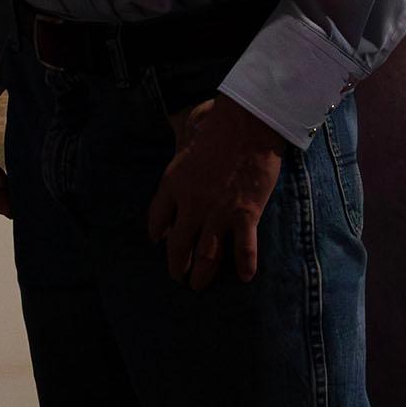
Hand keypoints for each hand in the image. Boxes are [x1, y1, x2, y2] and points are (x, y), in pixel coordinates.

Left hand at [146, 95, 286, 290]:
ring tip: (199, 285)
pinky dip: (244, 265)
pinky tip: (244, 277)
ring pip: (207, 255)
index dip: (158, 232)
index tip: (159, 240)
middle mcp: (191, 204)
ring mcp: (218, 212)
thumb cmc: (216, 121)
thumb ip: (180, 139)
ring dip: (203, 274)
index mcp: (173, 183)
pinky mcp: (246, 215)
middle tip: (178, 276)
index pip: (157, 218)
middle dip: (177, 264)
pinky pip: (244, 249)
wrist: (247, 122)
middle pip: (179, 245)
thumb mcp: (186, 131)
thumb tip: (178, 127)